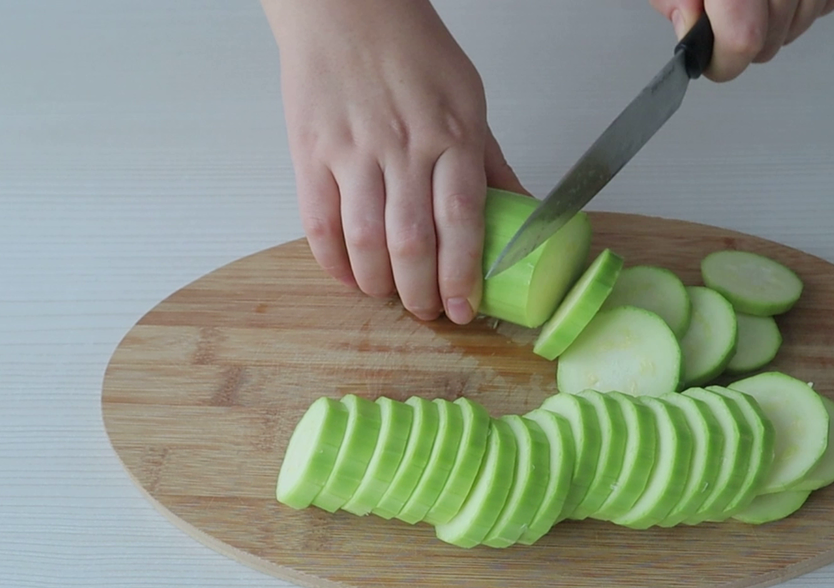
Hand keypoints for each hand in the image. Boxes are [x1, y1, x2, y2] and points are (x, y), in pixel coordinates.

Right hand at [261, 0, 525, 323]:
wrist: (345, 8)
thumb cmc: (412, 51)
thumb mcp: (469, 100)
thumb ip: (490, 161)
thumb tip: (522, 210)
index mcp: (451, 134)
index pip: (460, 219)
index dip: (463, 273)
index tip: (465, 308)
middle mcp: (402, 146)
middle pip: (412, 240)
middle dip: (421, 291)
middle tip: (429, 311)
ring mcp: (352, 151)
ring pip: (365, 239)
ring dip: (380, 283)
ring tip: (392, 297)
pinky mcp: (310, 153)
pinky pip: (318, 222)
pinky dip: (334, 261)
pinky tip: (351, 277)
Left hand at [649, 0, 833, 80]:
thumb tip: (688, 31)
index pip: (743, 37)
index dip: (722, 60)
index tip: (708, 59)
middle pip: (772, 40)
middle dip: (744, 43)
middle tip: (722, 18)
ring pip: (801, 27)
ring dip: (774, 25)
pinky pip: (824, 6)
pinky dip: (801, 7)